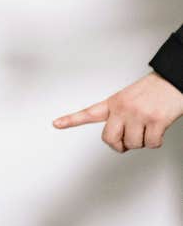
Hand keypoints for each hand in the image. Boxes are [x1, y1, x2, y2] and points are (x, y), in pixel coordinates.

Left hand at [53, 73, 182, 151]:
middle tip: (127, 141)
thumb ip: (120, 115)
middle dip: (119, 145)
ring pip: (132, 144)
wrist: (173, 80)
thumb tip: (121, 138)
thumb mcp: (130, 97)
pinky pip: (151, 144)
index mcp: (114, 102)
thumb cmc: (154, 90)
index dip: (71, 120)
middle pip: (109, 139)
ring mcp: (138, 115)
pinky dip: (156, 142)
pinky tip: (159, 129)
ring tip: (149, 126)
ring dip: (142, 142)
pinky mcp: (155, 121)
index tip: (56, 124)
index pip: (89, 112)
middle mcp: (123, 108)